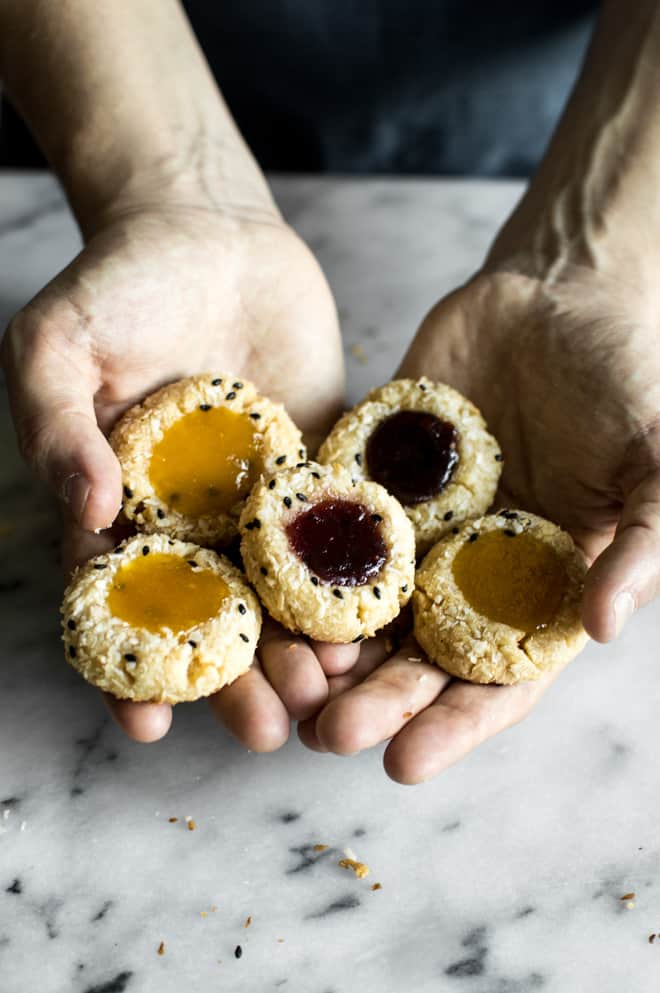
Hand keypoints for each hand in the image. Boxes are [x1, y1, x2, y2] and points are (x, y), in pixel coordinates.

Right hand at [2, 186, 356, 744]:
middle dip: (240, 677)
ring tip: (334, 695)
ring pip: (287, 588)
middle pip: (219, 617)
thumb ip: (57, 430)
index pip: (127, 608)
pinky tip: (383, 618)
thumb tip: (84, 516)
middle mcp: (196, 519)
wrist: (207, 230)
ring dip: (308, 644)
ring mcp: (264, 499)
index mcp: (126, 511)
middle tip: (267, 731)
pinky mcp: (323, 467)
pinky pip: (343, 526)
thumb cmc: (115, 287)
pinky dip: (359, 573)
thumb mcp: (54, 349)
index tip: (148, 725)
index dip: (131, 669)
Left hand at [300, 260, 659, 781]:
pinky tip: (258, 579)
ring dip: (320, 641)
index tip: (404, 764)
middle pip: (413, 651)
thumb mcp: (654, 460)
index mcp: (532, 586)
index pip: (494, 679)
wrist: (557, 293)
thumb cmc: (622, 379)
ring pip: (358, 597)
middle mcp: (465, 568)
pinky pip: (327, 514)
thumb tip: (601, 626)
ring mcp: (412, 521)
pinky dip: (294, 550)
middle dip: (371, 696)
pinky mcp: (368, 469)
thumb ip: (643, 540)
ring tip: (281, 676)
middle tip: (325, 732)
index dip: (453, 725)